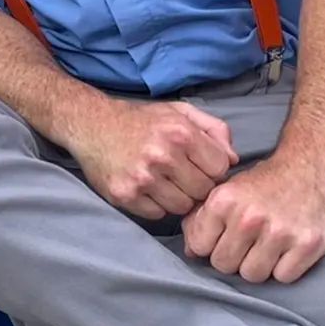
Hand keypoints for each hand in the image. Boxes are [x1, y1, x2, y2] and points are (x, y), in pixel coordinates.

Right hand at [69, 99, 238, 220]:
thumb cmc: (140, 120)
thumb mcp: (180, 112)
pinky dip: (156, 205)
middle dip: (196, 184)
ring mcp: (142, 178)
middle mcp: (162, 156)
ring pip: (182, 206)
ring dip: (177, 197)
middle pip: (203, 191)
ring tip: (165, 182)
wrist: (90, 124)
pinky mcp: (125, 195)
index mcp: (180, 133)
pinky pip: (157, 214)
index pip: (221, 168)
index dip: (213, 168)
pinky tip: (147, 188)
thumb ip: (213, 129)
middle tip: (181, 175)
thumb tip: (234, 159)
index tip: (199, 164)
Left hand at [182, 152, 324, 283]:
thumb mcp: (228, 190)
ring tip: (268, 246)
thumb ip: (203, 218)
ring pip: (252, 275)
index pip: (199, 247)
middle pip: (224, 265)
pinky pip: (283, 277)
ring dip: (259, 265)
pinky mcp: (307, 245)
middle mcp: (248, 218)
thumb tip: (190, 252)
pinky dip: (285, 268)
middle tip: (249, 243)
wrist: (313, 165)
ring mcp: (279, 233)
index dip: (210, 245)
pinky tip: (288, 249)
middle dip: (234, 258)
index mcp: (223, 201)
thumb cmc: (266, 182)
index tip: (224, 238)